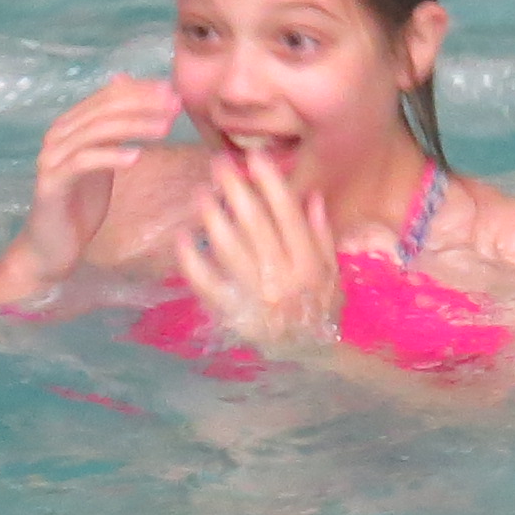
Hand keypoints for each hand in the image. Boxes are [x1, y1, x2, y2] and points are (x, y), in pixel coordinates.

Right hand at [0, 75, 176, 299]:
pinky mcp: (52, 182)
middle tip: (175, 104)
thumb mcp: (103, 161)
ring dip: (134, 126)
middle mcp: (58, 134)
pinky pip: (83, 162)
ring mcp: (52, 157)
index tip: (173, 91)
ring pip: (96, 131)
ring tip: (164, 128)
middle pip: (104, 109)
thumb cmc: (80, 204)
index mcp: (71, 125)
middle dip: (143, 104)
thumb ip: (114, 130)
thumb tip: (130, 93)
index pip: (108, 96)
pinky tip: (136, 157)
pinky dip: (110, 156)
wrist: (52, 246)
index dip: (141, 90)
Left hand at [176, 147, 340, 354]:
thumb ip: (322, 235)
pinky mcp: (232, 313)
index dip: (269, 181)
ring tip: (200, 193)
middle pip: (254, 222)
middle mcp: (282, 276)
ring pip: (229, 246)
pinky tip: (183, 238)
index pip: (286, 212)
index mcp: (308, 262)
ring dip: (212, 216)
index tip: (253, 155)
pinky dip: (191, 260)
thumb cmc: (318, 309)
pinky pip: (207, 283)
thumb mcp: (332, 273)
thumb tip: (311, 195)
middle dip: (234, 188)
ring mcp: (255, 295)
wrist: (305, 358)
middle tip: (218, 163)